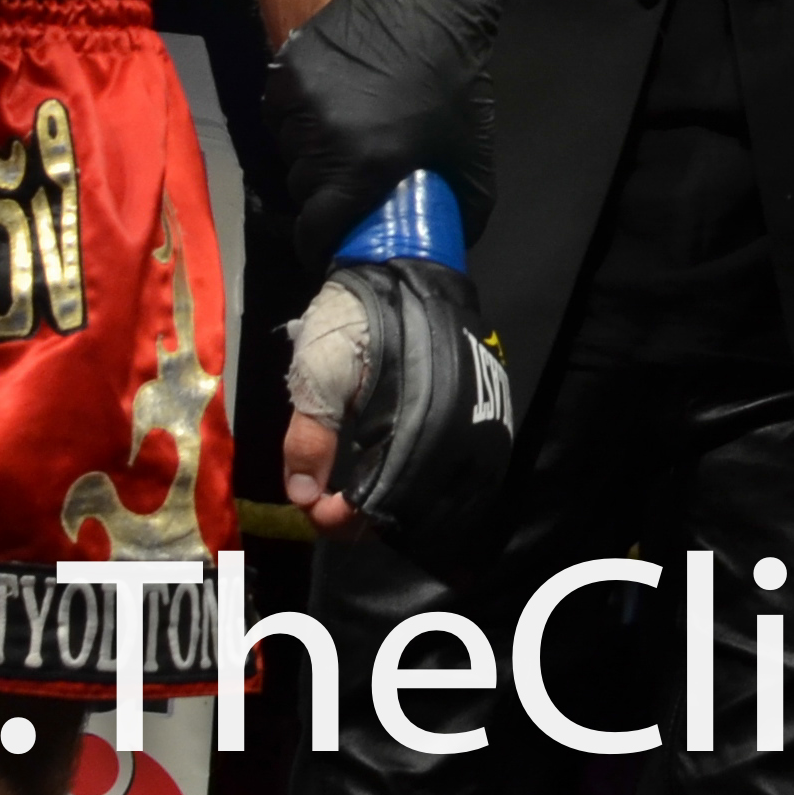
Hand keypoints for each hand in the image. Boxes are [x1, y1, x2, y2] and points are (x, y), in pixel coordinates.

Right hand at [257, 0, 511, 267]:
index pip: (315, 229)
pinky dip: (297, 120)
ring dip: (310, 155)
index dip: (320, 244)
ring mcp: (300, 100)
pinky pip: (279, 114)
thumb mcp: (471, 156)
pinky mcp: (286, 69)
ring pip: (288, 152)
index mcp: (363, 167)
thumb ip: (459, 212)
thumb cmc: (457, 81)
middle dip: (323, 197)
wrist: (433, 1)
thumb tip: (442, 248)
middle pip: (302, 190)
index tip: (332, 242)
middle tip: (351, 183)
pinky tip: (328, 109)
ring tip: (344, 140)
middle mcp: (322, 138)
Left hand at [279, 257, 511, 542]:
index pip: (385, 500)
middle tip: (333, 510)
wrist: (403, 275)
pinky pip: (471, 478)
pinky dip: (435, 494)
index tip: (315, 512)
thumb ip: (310, 439)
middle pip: (418, 510)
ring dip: (404, 511)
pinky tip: (404, 491)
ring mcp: (481, 428)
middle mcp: (459, 434)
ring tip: (365, 502)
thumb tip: (304, 497)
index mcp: (416, 423)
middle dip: (370, 519)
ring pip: (449, 500)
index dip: (345, 519)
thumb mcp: (319, 375)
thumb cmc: (357, 321)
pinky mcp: (489, 419)